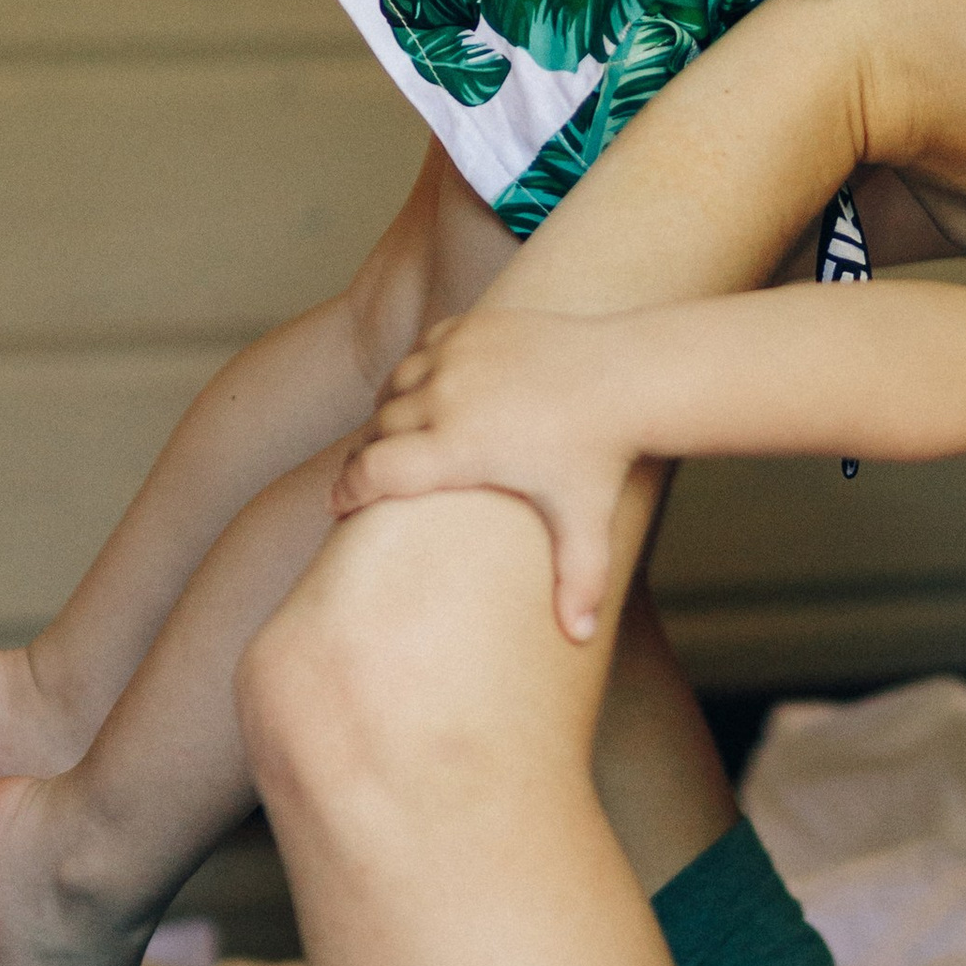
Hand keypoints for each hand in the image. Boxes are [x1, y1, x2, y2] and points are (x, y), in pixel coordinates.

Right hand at [334, 313, 637, 640]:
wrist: (626, 376)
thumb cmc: (600, 456)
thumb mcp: (586, 523)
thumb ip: (579, 583)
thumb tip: (581, 639)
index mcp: (460, 446)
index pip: (372, 471)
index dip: (348, 491)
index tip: (339, 506)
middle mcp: (448, 396)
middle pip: (379, 431)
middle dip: (371, 458)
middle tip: (373, 480)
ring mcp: (456, 354)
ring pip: (395, 388)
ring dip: (392, 413)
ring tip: (402, 440)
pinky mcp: (470, 326)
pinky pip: (421, 351)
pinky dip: (418, 374)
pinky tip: (433, 396)